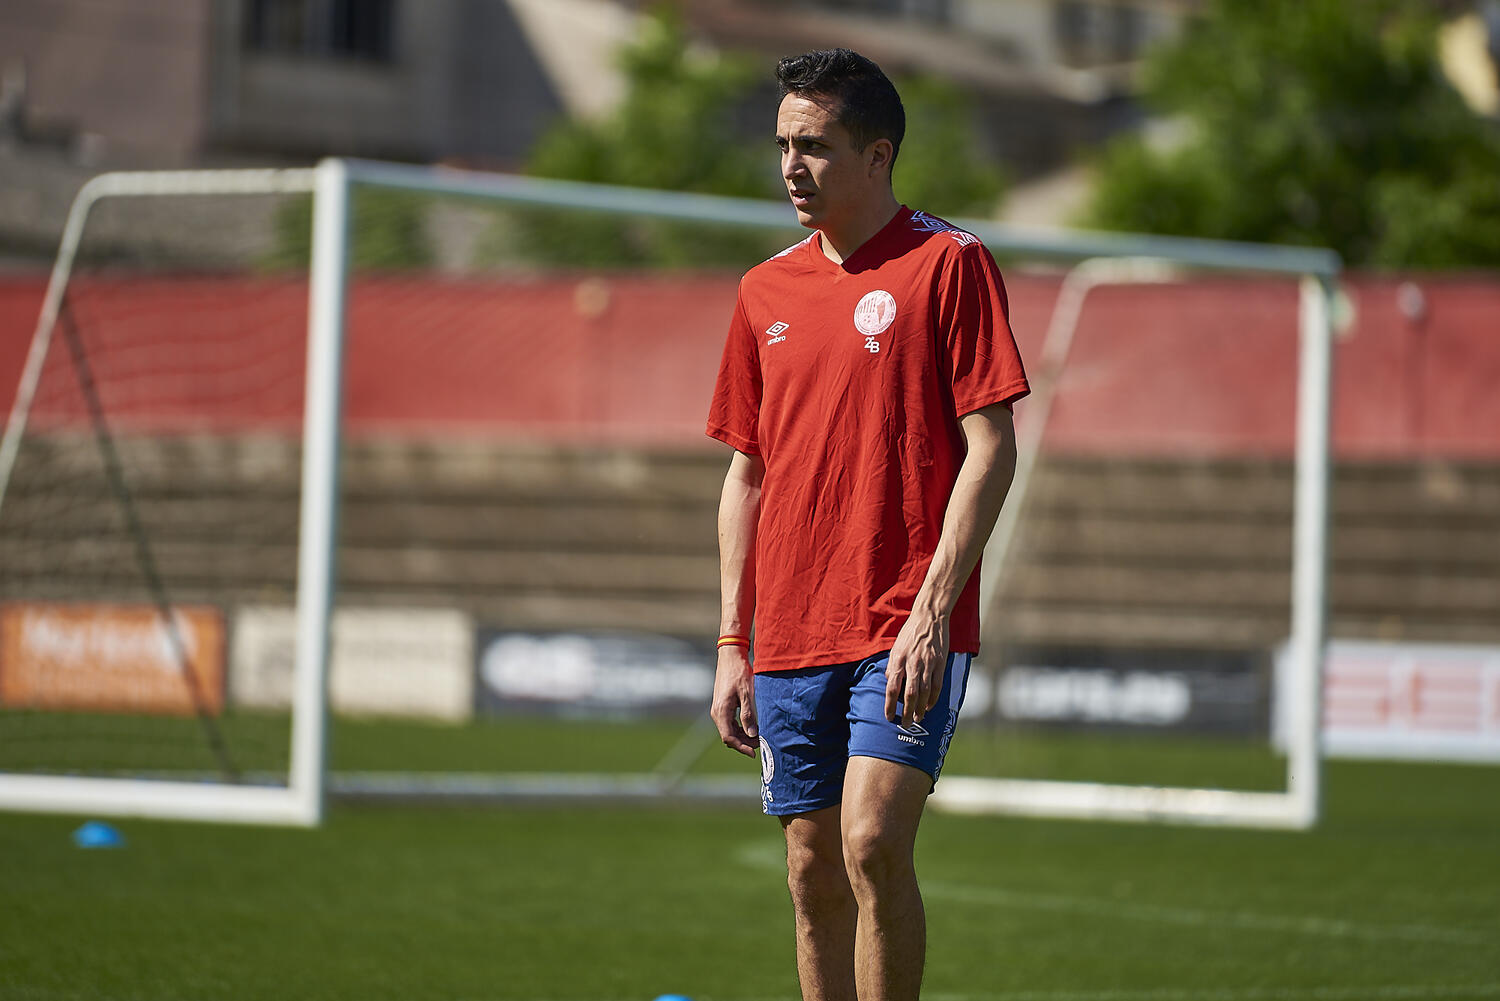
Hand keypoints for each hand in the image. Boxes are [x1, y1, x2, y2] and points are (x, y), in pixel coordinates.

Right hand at [710, 645, 757, 756]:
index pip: (728, 737)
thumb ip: (748, 715)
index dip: (741, 747)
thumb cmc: (739, 673)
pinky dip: (740, 728)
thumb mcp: (746, 694)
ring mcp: (718, 709)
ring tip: (759, 737)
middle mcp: (717, 712)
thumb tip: (752, 734)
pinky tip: (752, 727)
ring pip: (729, 730)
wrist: (730, 657)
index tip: (754, 752)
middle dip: (744, 743)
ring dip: (743, 736)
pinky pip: (729, 723)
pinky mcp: (722, 706)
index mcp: (721, 711)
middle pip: (728, 736)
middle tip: (761, 744)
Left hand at [884, 609, 948, 727]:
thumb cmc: (910, 633)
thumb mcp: (895, 647)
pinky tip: (929, 706)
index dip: (889, 705)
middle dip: (906, 713)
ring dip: (920, 709)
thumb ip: (892, 666)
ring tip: (917, 719)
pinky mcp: (940, 663)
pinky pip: (937, 685)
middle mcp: (912, 664)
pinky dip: (933, 698)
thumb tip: (890, 682)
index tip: (889, 717)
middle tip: (905, 724)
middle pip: (909, 695)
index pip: (892, 688)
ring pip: (924, 693)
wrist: (929, 617)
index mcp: (898, 660)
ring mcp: (927, 664)